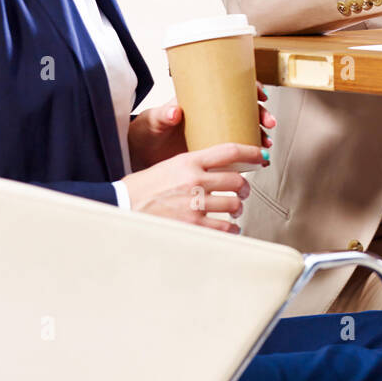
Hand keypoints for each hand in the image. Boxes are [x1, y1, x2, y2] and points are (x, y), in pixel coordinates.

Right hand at [120, 142, 264, 234]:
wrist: (120, 207)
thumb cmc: (141, 189)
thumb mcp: (168, 167)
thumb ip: (192, 167)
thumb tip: (218, 171)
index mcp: (188, 161)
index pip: (229, 151)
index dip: (251, 152)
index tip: (261, 155)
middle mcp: (194, 179)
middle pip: (237, 180)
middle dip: (244, 188)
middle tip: (243, 191)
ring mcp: (195, 203)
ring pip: (234, 204)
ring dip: (237, 209)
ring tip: (234, 210)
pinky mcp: (193, 225)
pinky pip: (225, 228)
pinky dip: (231, 229)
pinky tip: (229, 228)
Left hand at [128, 83, 275, 171]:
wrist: (140, 155)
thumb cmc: (145, 132)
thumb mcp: (152, 121)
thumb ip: (162, 115)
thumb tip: (175, 111)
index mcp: (199, 100)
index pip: (231, 87)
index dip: (250, 88)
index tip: (260, 94)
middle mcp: (210, 115)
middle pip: (244, 109)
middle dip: (261, 114)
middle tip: (267, 123)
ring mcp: (213, 132)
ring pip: (244, 128)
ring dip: (259, 134)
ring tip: (265, 143)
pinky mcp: (212, 150)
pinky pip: (236, 149)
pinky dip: (249, 153)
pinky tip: (257, 159)